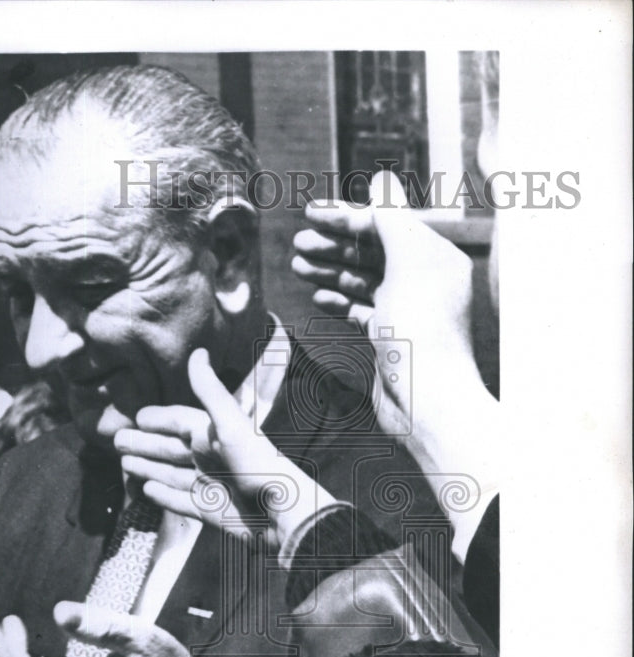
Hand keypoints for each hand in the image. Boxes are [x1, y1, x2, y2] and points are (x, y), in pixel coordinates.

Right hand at [114, 348, 334, 550]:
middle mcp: (210, 458)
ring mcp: (209, 485)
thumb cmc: (258, 463)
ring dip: (149, 468)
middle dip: (145, 444)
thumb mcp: (230, 423)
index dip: (159, 419)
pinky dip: (163, 496)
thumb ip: (210, 390)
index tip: (137, 416)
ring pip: (171, 474)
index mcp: (214, 434)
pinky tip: (147, 491)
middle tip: (117, 442)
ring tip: (125, 464)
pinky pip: (179, 501)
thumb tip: (198, 352)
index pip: (179, 422)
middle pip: (170, 449)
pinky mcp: (209, 511)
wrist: (281, 513)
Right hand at [293, 171, 483, 434]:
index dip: (347, 217)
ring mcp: (406, 310)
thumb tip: (381, 180)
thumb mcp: (406, 263)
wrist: (426, 401)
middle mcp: (424, 280)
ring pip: (363, 280)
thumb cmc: (421, 330)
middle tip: (298, 245)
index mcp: (435, 256)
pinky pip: (361, 310)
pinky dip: (339, 300)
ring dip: (330, 270)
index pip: (386, 225)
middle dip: (334, 245)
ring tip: (297, 266)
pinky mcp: (391, 338)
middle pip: (372, 251)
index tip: (309, 213)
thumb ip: (390, 219)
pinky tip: (318, 296)